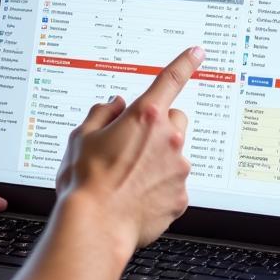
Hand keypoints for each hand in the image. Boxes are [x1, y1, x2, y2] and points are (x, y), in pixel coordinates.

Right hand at [56, 46, 201, 251]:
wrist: (95, 227)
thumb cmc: (86, 182)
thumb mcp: (81, 137)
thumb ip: (101, 113)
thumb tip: (114, 105)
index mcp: (144, 116)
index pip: (171, 79)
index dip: (186, 62)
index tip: (198, 52)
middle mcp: (168, 140)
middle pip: (175, 119)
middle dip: (160, 125)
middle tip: (134, 143)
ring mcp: (178, 170)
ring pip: (174, 155)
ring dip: (158, 160)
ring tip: (128, 178)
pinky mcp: (181, 198)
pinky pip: (174, 185)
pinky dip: (160, 188)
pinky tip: (136, 197)